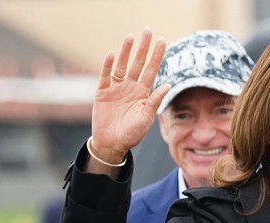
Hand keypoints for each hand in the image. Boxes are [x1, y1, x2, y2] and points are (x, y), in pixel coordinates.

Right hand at [89, 28, 169, 164]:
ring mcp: (116, 88)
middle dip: (143, 48)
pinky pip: (105, 76)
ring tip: (131, 37)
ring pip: (121, 66)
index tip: (163, 41)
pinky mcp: (102, 93)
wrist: (112, 144)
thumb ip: (155, 101)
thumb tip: (168, 85)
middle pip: (138, 63)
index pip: (152, 70)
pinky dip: (107, 66)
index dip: (157, 56)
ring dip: (125, 52)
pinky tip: (111, 54)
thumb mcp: (146, 117)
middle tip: (148, 31)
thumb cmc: (132, 133)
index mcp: (143, 93)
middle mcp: (130, 87)